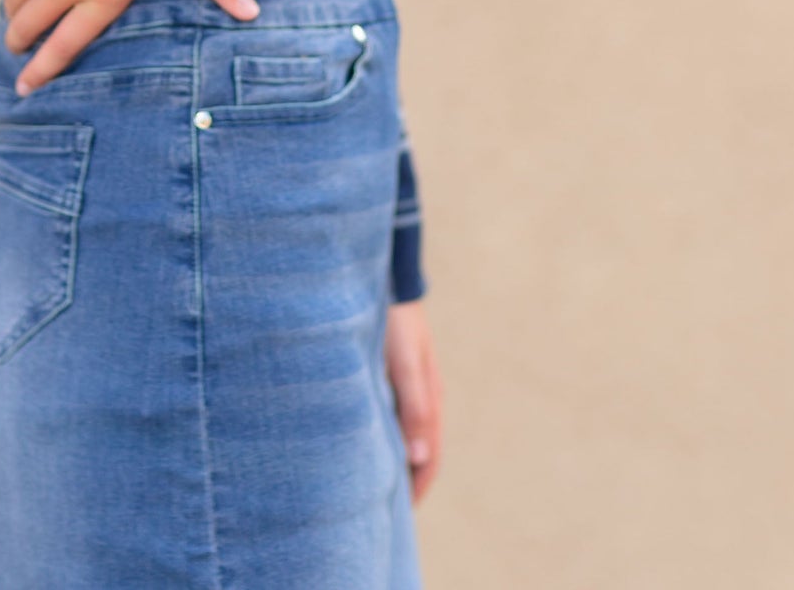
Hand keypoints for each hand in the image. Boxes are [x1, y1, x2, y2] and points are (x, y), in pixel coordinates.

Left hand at [384, 298, 442, 502]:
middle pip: (418, 450)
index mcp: (430, 399)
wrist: (387, 278)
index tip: (400, 515)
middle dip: (406, 479)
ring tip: (371, 481)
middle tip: (383, 508)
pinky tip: (364, 438)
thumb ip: (413, 408)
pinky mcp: (390, 372)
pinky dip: (383, 433)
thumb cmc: (393, 321)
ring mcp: (407, 384)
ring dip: (394, 457)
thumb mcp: (404, 365)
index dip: (417, 487)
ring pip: (403, 432)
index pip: (429, 458)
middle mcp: (421, 396)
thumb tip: (418, 460)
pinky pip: (390, 414)